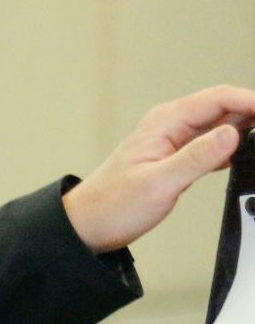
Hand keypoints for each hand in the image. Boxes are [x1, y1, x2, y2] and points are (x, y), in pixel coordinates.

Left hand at [64, 86, 254, 252]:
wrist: (86, 226)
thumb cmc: (111, 206)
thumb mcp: (157, 184)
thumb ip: (196, 158)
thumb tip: (231, 133)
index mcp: (165, 121)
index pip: (220, 97)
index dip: (252, 101)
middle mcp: (171, 125)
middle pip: (224, 107)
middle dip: (253, 115)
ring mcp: (173, 140)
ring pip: (220, 126)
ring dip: (245, 131)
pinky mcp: (176, 158)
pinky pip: (211, 145)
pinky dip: (230, 149)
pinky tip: (243, 159)